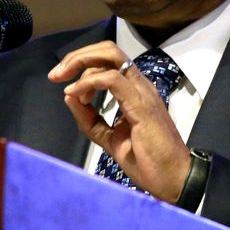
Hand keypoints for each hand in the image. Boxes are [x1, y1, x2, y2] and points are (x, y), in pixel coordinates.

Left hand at [48, 40, 189, 201]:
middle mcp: (139, 85)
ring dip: (80, 63)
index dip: (81, 64)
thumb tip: (69, 97)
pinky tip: (77, 96)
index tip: (61, 82)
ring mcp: (142, 91)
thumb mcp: (109, 138)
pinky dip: (89, 83)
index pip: (108, 60)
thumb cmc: (147, 161)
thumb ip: (89, 119)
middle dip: (78, 56)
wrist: (172, 179)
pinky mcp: (141, 104)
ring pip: (111, 56)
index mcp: (134, 90)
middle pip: (108, 50)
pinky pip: (112, 79)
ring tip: (64, 83)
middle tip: (56, 74)